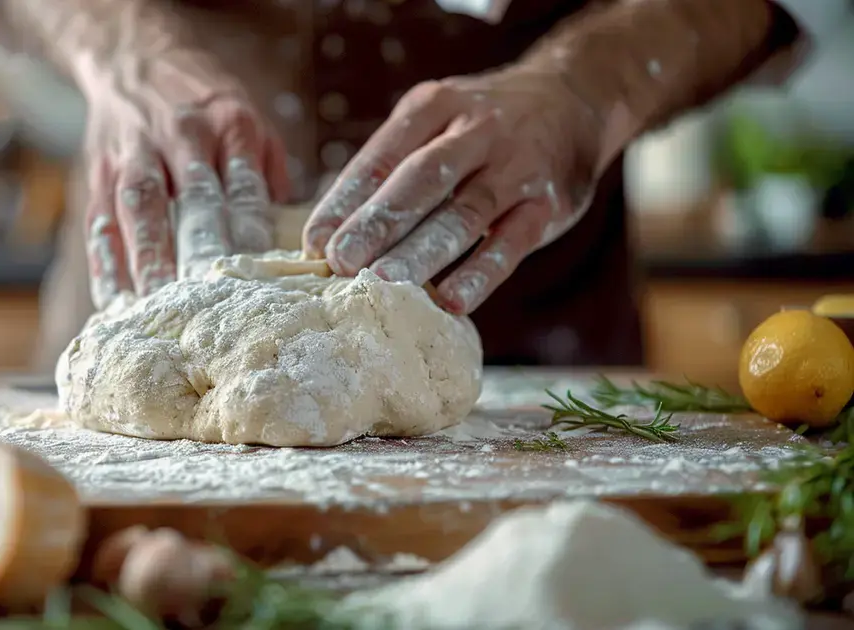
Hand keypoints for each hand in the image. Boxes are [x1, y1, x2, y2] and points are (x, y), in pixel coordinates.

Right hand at [80, 47, 288, 307]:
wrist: (132, 56)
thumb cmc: (201, 100)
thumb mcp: (247, 114)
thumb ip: (268, 168)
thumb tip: (289, 229)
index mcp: (230, 125)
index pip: (245, 191)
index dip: (251, 239)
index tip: (259, 284)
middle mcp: (183, 136)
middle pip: (193, 201)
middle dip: (200, 252)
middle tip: (208, 304)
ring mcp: (136, 153)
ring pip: (141, 207)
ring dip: (149, 258)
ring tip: (157, 306)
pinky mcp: (100, 170)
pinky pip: (100, 218)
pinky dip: (105, 261)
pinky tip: (113, 299)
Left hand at [302, 65, 605, 314]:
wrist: (574, 98)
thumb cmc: (481, 126)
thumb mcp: (436, 120)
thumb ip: (391, 168)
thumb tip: (329, 234)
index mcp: (433, 108)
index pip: (381, 157)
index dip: (344, 201)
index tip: (313, 243)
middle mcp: (475, 131)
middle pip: (420, 182)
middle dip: (377, 224)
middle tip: (341, 263)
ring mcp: (515, 167)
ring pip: (463, 214)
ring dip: (421, 252)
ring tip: (383, 284)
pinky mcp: (549, 203)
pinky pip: (511, 243)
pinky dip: (480, 273)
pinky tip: (450, 301)